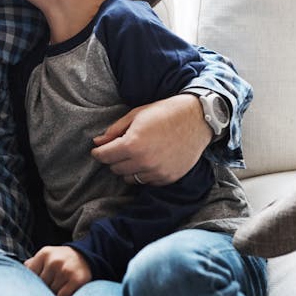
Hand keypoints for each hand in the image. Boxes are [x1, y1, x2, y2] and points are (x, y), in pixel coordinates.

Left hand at [25, 246, 91, 295]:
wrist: (85, 257)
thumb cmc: (60, 260)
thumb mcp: (45, 256)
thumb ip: (31, 264)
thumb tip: (14, 275)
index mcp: (44, 254)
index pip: (30, 275)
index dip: (31, 284)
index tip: (33, 289)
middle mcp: (54, 261)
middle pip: (40, 285)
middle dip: (42, 291)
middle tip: (44, 293)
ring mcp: (66, 270)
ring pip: (51, 292)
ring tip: (54, 293)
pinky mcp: (77, 280)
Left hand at [91, 93, 209, 184]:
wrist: (197, 119)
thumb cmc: (165, 113)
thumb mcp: (136, 115)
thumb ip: (114, 131)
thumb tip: (97, 142)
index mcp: (132, 144)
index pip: (104, 156)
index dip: (98, 153)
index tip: (98, 150)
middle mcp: (144, 162)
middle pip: (115, 169)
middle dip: (113, 159)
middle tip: (120, 148)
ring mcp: (157, 172)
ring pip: (130, 179)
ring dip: (128, 168)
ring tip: (135, 155)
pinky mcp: (168, 178)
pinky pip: (147, 182)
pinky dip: (144, 173)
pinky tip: (150, 160)